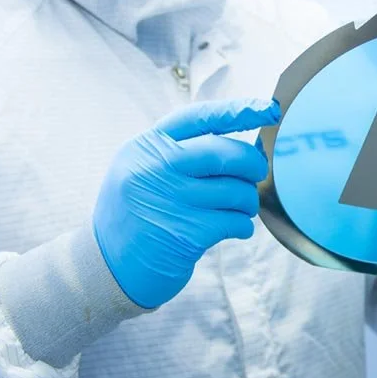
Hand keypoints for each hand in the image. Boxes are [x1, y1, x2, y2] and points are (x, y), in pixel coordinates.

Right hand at [93, 98, 278, 308]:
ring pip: (236, 190)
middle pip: (225, 152)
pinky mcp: (184, 234)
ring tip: (240, 208)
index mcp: (145, 146)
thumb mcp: (142, 169)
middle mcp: (154, 168)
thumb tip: (249, 145)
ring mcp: (169, 200)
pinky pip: (234, 221)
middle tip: (256, 173)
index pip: (200, 117)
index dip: (239, 110)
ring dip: (248, 200)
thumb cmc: (137, 212)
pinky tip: (236, 228)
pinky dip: (243, 225)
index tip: (270, 109)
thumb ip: (182, 152)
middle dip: (252, 163)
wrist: (106, 268)